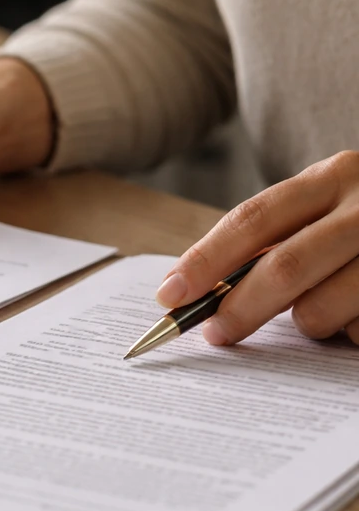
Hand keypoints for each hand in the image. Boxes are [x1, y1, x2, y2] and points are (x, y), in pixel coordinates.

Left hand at [156, 151, 358, 344]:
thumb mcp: (328, 211)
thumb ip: (272, 241)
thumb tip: (194, 290)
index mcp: (335, 176)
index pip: (252, 219)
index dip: (204, 260)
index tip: (168, 295)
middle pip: (285, 266)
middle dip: (240, 308)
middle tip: (214, 334)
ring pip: (324, 308)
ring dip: (308, 324)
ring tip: (321, 313)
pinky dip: (351, 333)